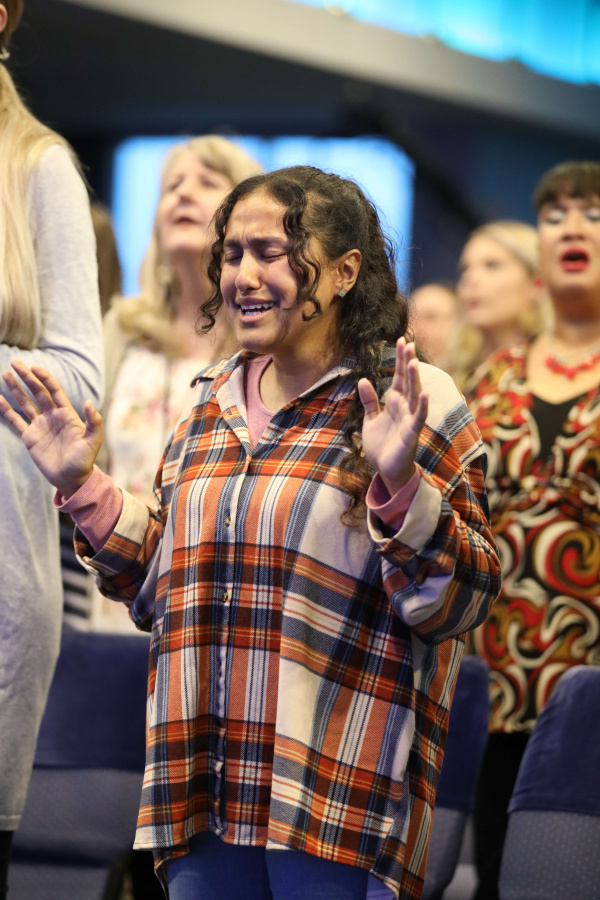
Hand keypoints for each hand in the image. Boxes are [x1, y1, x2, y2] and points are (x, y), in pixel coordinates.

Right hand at [0, 360, 102, 498]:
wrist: (71, 479)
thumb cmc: (84, 461)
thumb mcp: (92, 441)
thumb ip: (93, 422)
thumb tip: (89, 403)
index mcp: (67, 414)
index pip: (54, 390)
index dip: (44, 378)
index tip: (34, 367)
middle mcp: (52, 416)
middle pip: (37, 392)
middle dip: (26, 377)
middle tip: (15, 362)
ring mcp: (40, 425)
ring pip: (25, 402)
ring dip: (16, 388)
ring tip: (5, 373)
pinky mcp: (30, 437)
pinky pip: (16, 420)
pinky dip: (7, 410)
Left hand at [358, 338, 427, 495]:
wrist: (386, 469)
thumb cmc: (381, 445)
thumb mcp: (371, 420)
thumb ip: (369, 400)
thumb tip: (363, 379)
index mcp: (395, 402)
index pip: (399, 377)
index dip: (400, 360)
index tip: (402, 340)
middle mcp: (405, 407)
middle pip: (408, 381)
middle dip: (408, 363)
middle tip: (408, 343)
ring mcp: (410, 419)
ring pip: (414, 395)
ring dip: (414, 379)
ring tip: (413, 362)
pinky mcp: (412, 433)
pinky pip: (418, 417)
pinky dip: (422, 406)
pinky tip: (424, 393)